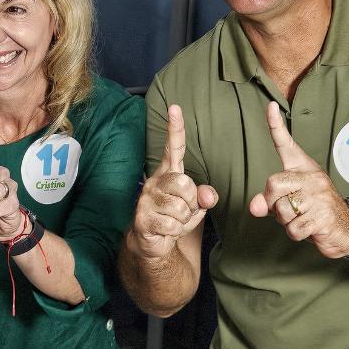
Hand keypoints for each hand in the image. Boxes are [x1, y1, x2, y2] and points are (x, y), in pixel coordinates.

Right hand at [129, 105, 217, 259]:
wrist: (151, 241)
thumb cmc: (174, 217)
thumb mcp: (196, 206)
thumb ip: (205, 197)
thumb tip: (206, 196)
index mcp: (169, 173)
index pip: (174, 148)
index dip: (176, 129)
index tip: (175, 107)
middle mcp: (155, 182)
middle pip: (183, 183)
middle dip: (191, 201)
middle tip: (184, 209)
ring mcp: (146, 200)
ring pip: (179, 207)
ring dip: (183, 220)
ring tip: (174, 221)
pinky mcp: (142, 218)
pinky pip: (171, 225)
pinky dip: (175, 232)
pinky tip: (166, 231)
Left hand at [249, 101, 348, 257]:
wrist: (345, 231)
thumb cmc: (311, 212)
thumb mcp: (287, 203)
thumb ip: (268, 201)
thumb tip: (255, 207)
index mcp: (302, 170)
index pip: (286, 144)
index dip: (275, 126)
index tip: (269, 106)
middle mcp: (311, 178)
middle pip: (272, 184)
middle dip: (272, 202)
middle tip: (286, 208)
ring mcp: (319, 196)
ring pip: (281, 210)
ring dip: (285, 221)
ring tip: (301, 218)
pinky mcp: (323, 216)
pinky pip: (293, 228)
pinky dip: (296, 233)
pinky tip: (309, 229)